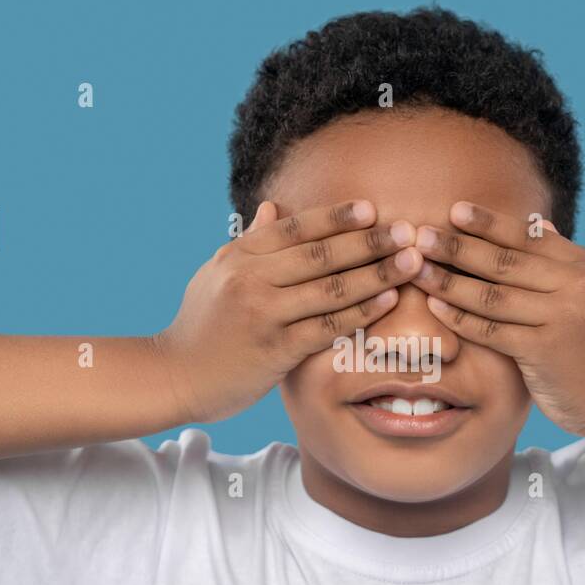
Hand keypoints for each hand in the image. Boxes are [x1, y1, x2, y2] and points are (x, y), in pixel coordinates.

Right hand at [156, 200, 422, 423]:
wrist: (173, 375)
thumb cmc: (200, 325)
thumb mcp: (217, 274)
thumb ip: (250, 242)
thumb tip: (273, 209)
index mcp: (239, 256)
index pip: (295, 229)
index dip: (335, 217)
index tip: (371, 208)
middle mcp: (250, 279)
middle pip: (321, 254)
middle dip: (370, 241)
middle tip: (409, 232)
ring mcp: (263, 314)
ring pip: (331, 288)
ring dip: (377, 274)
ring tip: (411, 263)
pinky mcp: (275, 349)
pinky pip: (328, 327)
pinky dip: (362, 312)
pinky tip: (389, 302)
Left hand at [410, 201, 584, 438]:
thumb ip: (561, 261)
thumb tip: (538, 222)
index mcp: (584, 266)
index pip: (528, 236)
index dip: (488, 223)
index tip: (453, 211)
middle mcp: (576, 286)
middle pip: (504, 261)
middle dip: (458, 247)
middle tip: (420, 236)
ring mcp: (562, 318)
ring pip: (492, 295)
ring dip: (449, 281)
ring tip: (417, 269)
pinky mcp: (545, 351)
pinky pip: (491, 330)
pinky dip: (460, 318)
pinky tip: (434, 307)